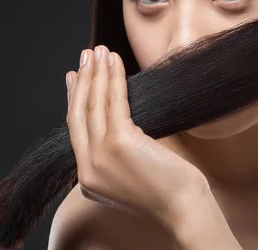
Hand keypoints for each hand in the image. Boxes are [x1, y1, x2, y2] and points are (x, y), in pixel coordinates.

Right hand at [65, 45, 209, 227]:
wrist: (184, 207)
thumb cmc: (169, 188)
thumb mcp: (132, 172)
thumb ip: (118, 152)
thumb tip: (121, 117)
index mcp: (88, 178)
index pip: (75, 130)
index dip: (74, 100)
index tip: (75, 77)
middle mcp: (87, 169)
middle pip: (78, 115)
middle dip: (82, 80)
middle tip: (85, 55)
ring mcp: (100, 157)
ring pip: (93, 105)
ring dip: (97, 73)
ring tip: (100, 50)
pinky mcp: (119, 144)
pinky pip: (113, 103)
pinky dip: (114, 79)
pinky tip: (115, 62)